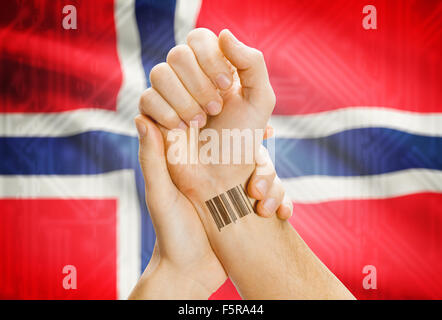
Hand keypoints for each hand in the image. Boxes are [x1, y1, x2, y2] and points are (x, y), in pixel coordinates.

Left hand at [129, 117, 291, 298]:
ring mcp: (237, 191)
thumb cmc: (170, 233)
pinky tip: (282, 214)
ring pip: (267, 174)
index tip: (259, 125)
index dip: (239, 125)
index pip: (221, 134)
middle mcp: (219, 173)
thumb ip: (153, 159)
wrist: (190, 273)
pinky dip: (282, 203)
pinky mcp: (249, 208)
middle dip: (263, 164)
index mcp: (198, 164)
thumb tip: (141, 117)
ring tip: (265, 207)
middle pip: (252, 152)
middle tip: (258, 184)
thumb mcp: (160, 195)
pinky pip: (273, 196)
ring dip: (274, 186)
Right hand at [138, 28, 274, 205]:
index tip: (227, 86)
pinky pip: (146, 98)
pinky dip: (167, 113)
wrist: (223, 177)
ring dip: (184, 100)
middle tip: (215, 109)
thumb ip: (252, 62)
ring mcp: (169, 96)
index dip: (210, 58)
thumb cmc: (243, 139)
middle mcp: (189, 78)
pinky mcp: (153, 115)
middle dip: (199, 84)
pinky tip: (182, 129)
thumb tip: (222, 34)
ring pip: (159, 73)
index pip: (200, 38)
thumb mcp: (260, 100)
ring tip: (200, 122)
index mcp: (213, 69)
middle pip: (178, 54)